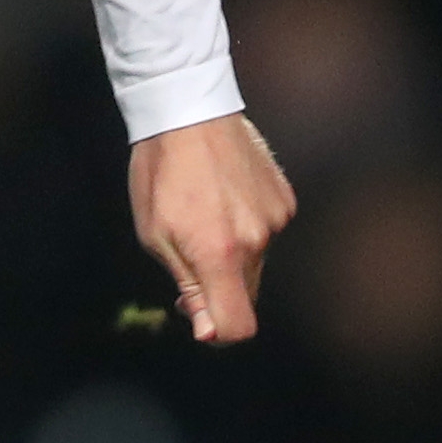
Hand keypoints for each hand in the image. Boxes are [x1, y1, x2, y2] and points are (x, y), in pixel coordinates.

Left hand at [129, 112, 295, 344]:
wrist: (188, 110)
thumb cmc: (160, 173)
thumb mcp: (156, 236)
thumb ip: (188, 286)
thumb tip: (208, 331)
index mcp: (219, 254)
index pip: (237, 325)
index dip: (217, 332)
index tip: (196, 315)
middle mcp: (257, 241)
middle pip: (246, 294)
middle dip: (218, 289)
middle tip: (188, 259)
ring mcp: (276, 218)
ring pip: (256, 261)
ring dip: (232, 253)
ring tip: (205, 214)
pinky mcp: (285, 198)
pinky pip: (267, 230)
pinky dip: (247, 226)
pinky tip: (224, 196)